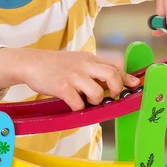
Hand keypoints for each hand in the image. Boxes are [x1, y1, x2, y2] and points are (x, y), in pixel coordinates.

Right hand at [21, 50, 139, 110]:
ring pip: (97, 93)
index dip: (127, 78)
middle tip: (111, 96)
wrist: (31, 63)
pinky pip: (78, 103)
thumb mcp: (78, 61)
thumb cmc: (56, 65)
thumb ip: (95, 69)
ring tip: (86, 100)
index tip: (135, 86)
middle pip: (112, 76)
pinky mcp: (62, 87)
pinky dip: (78, 108)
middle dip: (116, 89)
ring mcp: (73, 76)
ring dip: (95, 101)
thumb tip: (117, 80)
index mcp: (90, 59)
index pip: (115, 67)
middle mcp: (84, 65)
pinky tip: (73, 104)